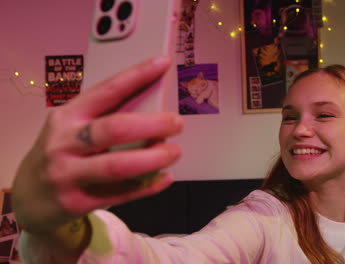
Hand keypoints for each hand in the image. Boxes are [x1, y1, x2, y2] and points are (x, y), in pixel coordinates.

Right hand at [12, 56, 182, 234]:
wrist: (30, 197)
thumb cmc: (60, 153)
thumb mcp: (71, 128)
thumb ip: (102, 118)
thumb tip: (153, 108)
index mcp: (67, 116)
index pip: (106, 91)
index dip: (137, 76)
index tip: (163, 64)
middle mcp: (64, 143)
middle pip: (114, 129)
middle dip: (152, 124)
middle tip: (177, 123)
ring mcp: (67, 175)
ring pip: (118, 166)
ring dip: (153, 158)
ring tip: (175, 152)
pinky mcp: (76, 203)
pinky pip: (120, 194)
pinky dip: (147, 187)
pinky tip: (165, 178)